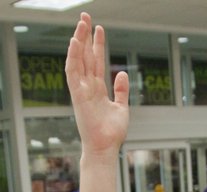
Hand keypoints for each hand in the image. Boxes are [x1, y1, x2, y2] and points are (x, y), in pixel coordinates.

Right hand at [65, 12, 128, 159]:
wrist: (105, 148)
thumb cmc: (112, 133)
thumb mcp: (121, 107)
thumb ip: (121, 90)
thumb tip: (122, 73)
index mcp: (98, 89)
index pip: (96, 62)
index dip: (97, 45)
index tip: (98, 28)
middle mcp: (88, 87)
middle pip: (86, 56)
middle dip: (86, 36)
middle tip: (85, 17)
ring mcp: (82, 91)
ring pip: (78, 61)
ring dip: (79, 42)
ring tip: (81, 24)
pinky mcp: (78, 96)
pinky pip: (73, 73)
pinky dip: (73, 57)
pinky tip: (74, 43)